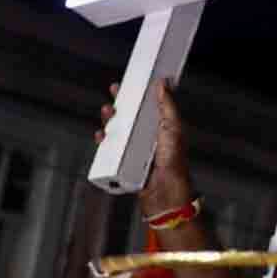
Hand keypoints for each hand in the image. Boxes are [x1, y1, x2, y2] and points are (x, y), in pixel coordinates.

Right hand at [96, 79, 194, 215]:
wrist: (165, 194)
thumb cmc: (175, 163)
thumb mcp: (174, 129)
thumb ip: (169, 107)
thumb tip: (164, 84)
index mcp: (160, 129)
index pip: (146, 107)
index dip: (137, 95)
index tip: (128, 83)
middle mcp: (146, 139)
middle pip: (129, 118)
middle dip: (119, 105)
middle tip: (113, 95)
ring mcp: (134, 152)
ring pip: (117, 133)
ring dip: (109, 122)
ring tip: (108, 115)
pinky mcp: (124, 164)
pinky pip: (109, 152)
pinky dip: (102, 144)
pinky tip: (101, 138)